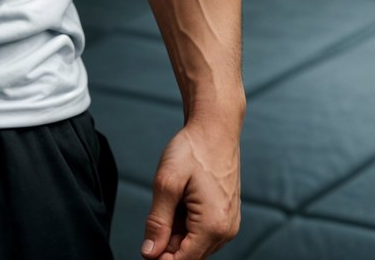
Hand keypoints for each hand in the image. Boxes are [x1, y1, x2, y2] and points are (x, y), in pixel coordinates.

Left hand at [141, 117, 241, 258]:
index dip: (160, 258)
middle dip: (168, 241)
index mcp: (213, 226)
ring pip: (194, 244)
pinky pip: (202, 232)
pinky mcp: (226, 217)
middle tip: (161, 208)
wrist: (215, 128)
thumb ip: (158, 222)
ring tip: (175, 198)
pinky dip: (187, 222)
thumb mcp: (167, 182)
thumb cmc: (193, 149)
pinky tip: (182, 199)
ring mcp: (228, 225)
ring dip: (177, 231)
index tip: (145, 245)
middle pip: (188, 255)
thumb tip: (149, 254)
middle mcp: (226, 231)